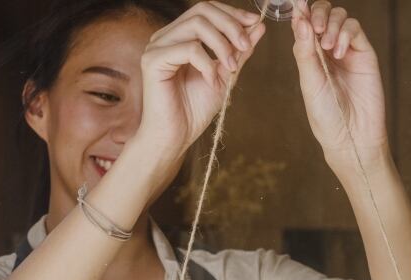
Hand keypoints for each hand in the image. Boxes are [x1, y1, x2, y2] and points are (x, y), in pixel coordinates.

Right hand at [133, 1, 265, 165]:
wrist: (175, 136)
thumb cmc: (194, 110)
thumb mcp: (225, 74)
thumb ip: (238, 50)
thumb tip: (258, 24)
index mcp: (178, 37)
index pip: (205, 9)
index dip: (231, 13)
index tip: (253, 24)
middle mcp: (164, 38)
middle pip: (201, 10)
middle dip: (230, 25)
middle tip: (245, 47)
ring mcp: (156, 48)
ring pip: (196, 25)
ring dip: (222, 45)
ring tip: (231, 67)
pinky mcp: (152, 61)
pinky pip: (188, 48)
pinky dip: (207, 63)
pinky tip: (211, 80)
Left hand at [291, 1, 390, 174]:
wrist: (351, 135)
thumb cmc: (325, 114)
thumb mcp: (309, 82)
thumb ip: (304, 51)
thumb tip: (299, 20)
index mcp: (308, 57)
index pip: (304, 25)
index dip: (300, 12)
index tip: (295, 3)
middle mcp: (326, 50)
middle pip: (323, 14)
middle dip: (317, 13)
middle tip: (315, 27)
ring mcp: (347, 50)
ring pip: (340, 18)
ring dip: (331, 24)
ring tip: (327, 46)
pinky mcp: (364, 53)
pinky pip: (355, 29)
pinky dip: (345, 33)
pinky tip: (338, 51)